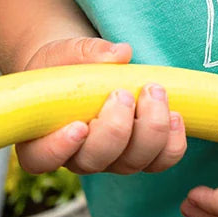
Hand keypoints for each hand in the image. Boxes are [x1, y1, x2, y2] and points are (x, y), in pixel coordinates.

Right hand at [15, 37, 186, 176]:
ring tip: (154, 92)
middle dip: (115, 129)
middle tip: (123, 93)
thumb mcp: (64, 53)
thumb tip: (120, 53)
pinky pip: (160, 162)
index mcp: (41, 138)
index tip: (78, 126)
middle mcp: (76, 157)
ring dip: (149, 130)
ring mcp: (110, 160)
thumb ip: (84, 54)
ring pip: (131, 163)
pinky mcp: (139, 155)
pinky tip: (176, 114)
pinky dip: (173, 143)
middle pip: (95, 161)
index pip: (41, 159)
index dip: (59, 149)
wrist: (82, 69)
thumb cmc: (63, 64)